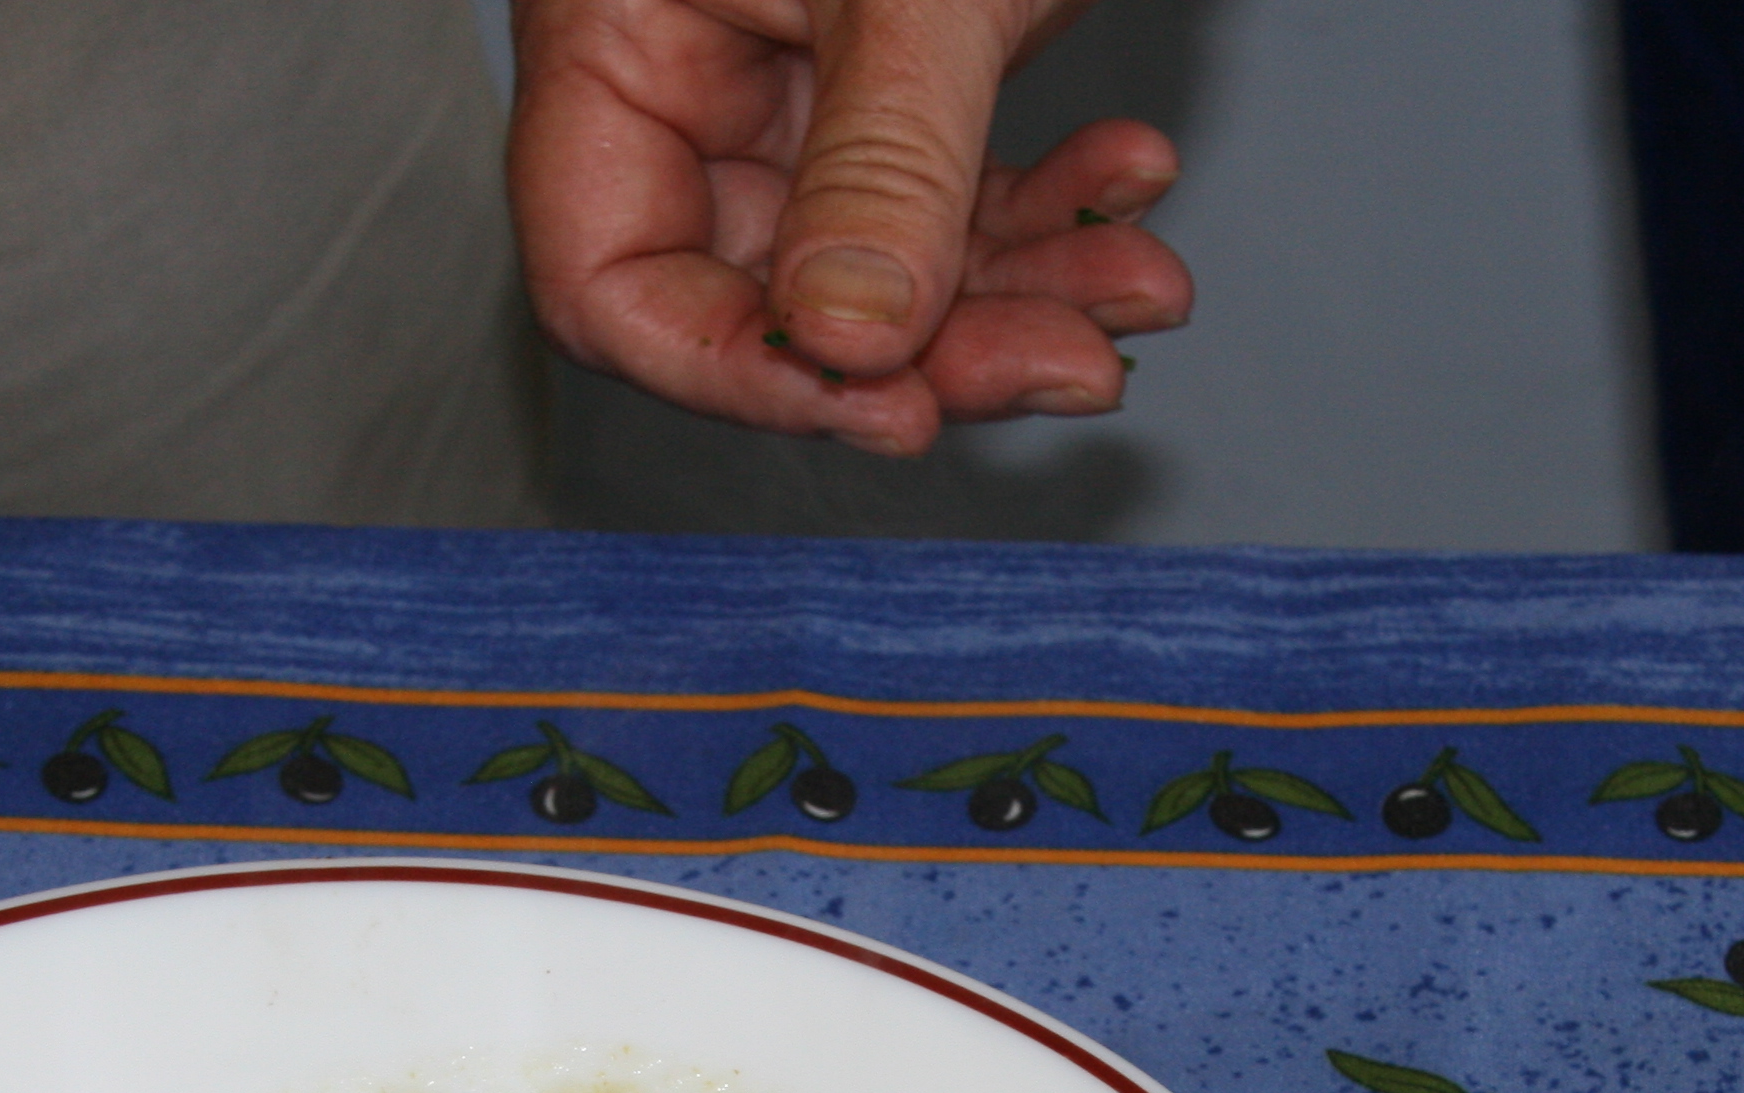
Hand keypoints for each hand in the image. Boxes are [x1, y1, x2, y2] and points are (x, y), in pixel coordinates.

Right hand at [510, 0, 1189, 458]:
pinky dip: (1048, 210)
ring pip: (883, 263)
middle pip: (768, 294)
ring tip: (1136, 292)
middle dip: (932, 347)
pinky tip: (1130, 188)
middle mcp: (686, 70)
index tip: (876, 404)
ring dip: (1017, 295)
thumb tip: (847, 347)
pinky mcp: (899, 70)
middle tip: (1064, 368)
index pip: (607, 280)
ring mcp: (791, 74)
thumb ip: (881, 164)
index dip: (737, 371)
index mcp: (612, 32)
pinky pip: (954, 193)